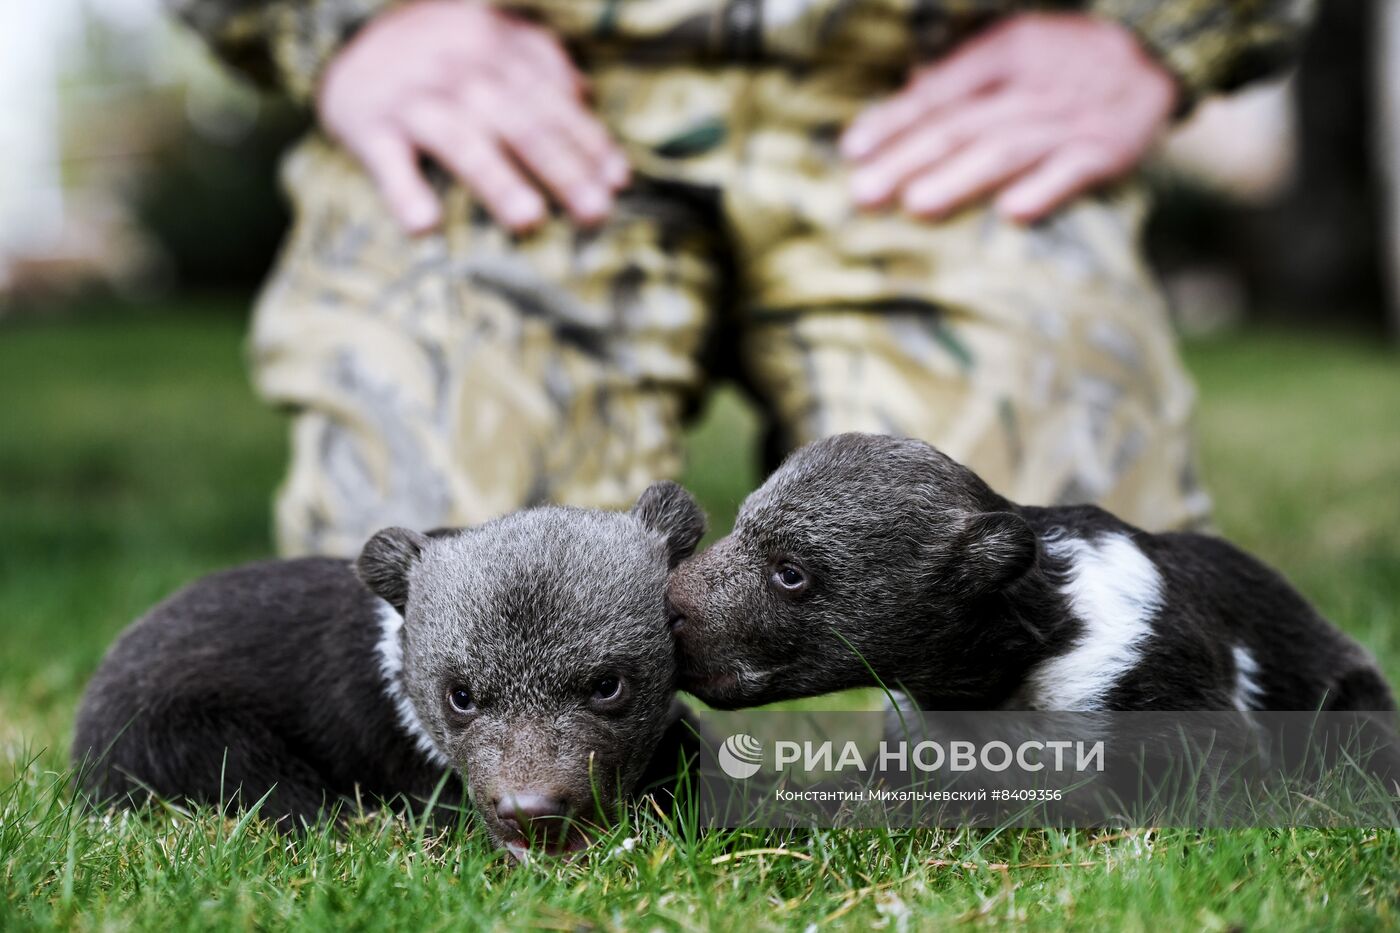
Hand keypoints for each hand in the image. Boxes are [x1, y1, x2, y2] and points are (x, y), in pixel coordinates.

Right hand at [316, 0, 628, 233]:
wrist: (350, 39)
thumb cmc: (442, 56)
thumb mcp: (491, 41)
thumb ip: (540, 64)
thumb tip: (590, 99)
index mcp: (495, 47)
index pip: (551, 99)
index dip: (587, 140)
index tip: (617, 183)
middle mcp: (457, 66)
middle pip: (517, 119)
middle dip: (560, 168)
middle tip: (594, 213)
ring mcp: (411, 96)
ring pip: (459, 137)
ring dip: (497, 179)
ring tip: (530, 220)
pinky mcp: (367, 124)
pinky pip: (386, 159)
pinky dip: (403, 191)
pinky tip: (425, 225)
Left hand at [841, 13, 1177, 223]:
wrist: (1159, 50)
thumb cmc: (1066, 58)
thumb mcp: (1014, 47)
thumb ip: (960, 76)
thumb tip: (905, 97)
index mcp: (1005, 52)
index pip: (939, 92)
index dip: (895, 121)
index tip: (853, 152)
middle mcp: (1033, 83)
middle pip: (962, 125)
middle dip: (909, 160)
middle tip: (864, 194)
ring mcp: (1070, 118)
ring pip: (1007, 149)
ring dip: (960, 179)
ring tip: (915, 206)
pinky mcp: (1108, 150)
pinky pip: (1075, 170)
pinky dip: (1046, 190)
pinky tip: (1012, 215)